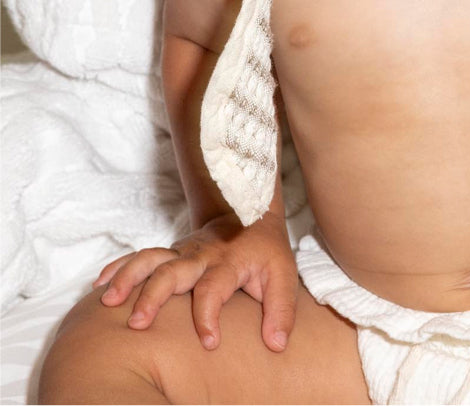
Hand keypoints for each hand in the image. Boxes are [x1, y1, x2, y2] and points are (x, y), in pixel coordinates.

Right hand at [93, 209, 296, 351]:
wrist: (250, 211)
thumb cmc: (265, 251)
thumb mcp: (283, 275)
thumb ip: (281, 309)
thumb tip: (277, 345)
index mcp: (228, 261)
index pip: (215, 288)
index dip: (209, 316)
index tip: (209, 342)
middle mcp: (201, 254)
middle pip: (173, 270)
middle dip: (154, 296)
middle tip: (138, 324)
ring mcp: (181, 251)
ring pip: (150, 258)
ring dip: (128, 278)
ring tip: (108, 302)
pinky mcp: (169, 252)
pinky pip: (140, 256)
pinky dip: (119, 268)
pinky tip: (99, 287)